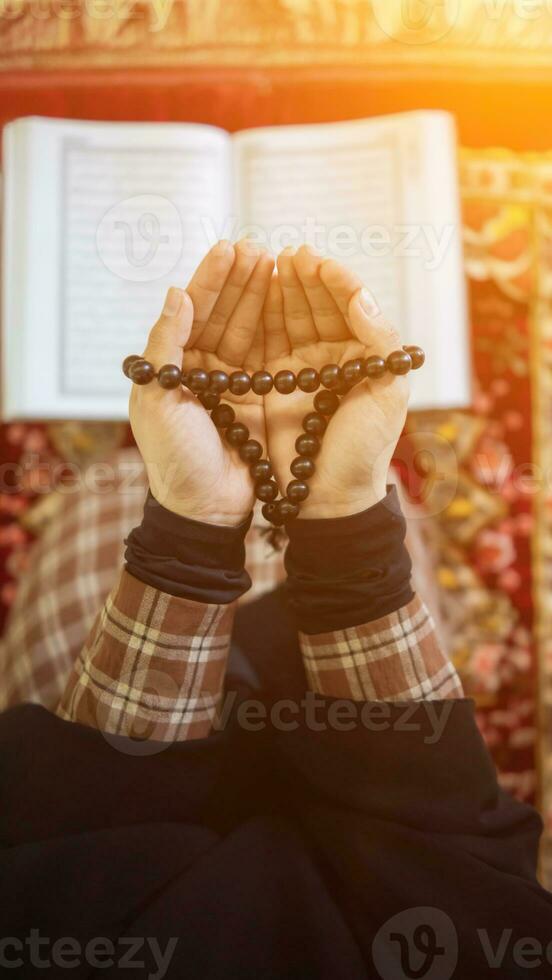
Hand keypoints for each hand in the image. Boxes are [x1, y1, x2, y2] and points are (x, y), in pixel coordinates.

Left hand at [130, 240, 273, 524]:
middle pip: (223, 313)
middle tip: (261, 249)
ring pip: (248, 328)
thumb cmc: (174, 457)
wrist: (204, 508)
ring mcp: (231, 382)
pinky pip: (270, 354)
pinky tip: (291, 302)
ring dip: (262, 297)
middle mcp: (201, 368)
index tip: (229, 249)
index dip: (210, 279)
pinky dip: (279, 327)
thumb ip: (165, 346)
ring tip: (279, 264)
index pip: (191, 311)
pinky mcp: (258, 398)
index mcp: (171, 365)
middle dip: (241, 280)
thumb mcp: (158, 399)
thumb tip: (174, 292)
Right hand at [263, 246, 408, 518]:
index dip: (335, 280)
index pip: (351, 305)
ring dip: (281, 289)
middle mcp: (334, 356)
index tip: (318, 261)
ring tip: (269, 262)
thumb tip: (360, 295)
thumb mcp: (387, 394)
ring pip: (290, 316)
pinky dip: (259, 315)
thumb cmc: (365, 449)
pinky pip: (265, 340)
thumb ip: (380, 340)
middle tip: (289, 254)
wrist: (329, 496)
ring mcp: (302, 367)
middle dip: (304, 277)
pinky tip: (253, 293)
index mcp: (366, 356)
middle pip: (317, 305)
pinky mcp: (273, 382)